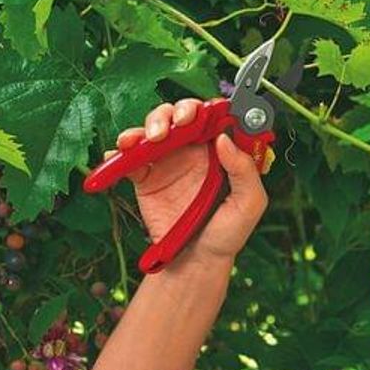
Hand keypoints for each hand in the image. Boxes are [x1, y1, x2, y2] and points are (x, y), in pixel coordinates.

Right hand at [103, 99, 268, 261]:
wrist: (196, 261)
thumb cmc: (227, 234)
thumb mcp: (249, 204)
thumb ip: (244, 171)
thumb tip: (224, 139)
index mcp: (220, 153)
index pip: (213, 118)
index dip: (206, 109)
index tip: (201, 115)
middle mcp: (193, 152)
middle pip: (179, 115)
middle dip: (174, 112)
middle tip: (173, 125)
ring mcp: (168, 162)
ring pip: (154, 128)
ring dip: (148, 125)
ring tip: (147, 139)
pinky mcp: (145, 178)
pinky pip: (130, 157)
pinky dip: (121, 150)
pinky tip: (120, 152)